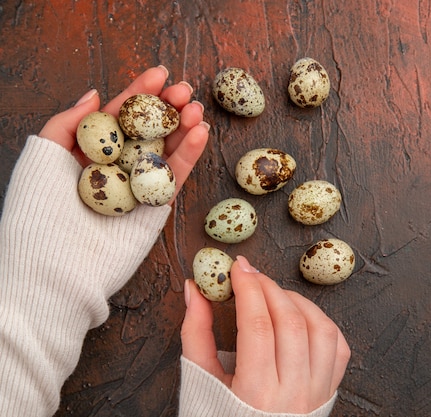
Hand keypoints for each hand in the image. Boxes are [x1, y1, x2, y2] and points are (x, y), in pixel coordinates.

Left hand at [38, 65, 208, 202]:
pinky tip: (200, 133)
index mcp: (90, 152)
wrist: (57, 264)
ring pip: (167, 150)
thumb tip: (95, 94)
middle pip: (148, 130)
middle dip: (168, 107)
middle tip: (185, 90)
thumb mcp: (43, 155)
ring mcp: (138, 187)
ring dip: (185, 127)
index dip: (140, 93)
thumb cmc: (40, 210)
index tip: (160, 74)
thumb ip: (68, 123)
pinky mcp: (156, 208)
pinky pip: (176, 177)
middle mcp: (116, 167)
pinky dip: (190, 155)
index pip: (120, 116)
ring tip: (197, 109)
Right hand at [181, 256, 350, 413]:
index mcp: (255, 394)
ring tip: (274, 294)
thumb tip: (195, 290)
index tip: (237, 268)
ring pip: (320, 329)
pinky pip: (338, 347)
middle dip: (268, 288)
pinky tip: (300, 315)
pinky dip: (321, 322)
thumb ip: (196, 334)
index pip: (257, 326)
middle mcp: (292, 395)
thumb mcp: (200, 381)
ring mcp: (316, 393)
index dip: (248, 289)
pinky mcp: (329, 391)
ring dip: (297, 301)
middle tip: (251, 275)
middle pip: (289, 323)